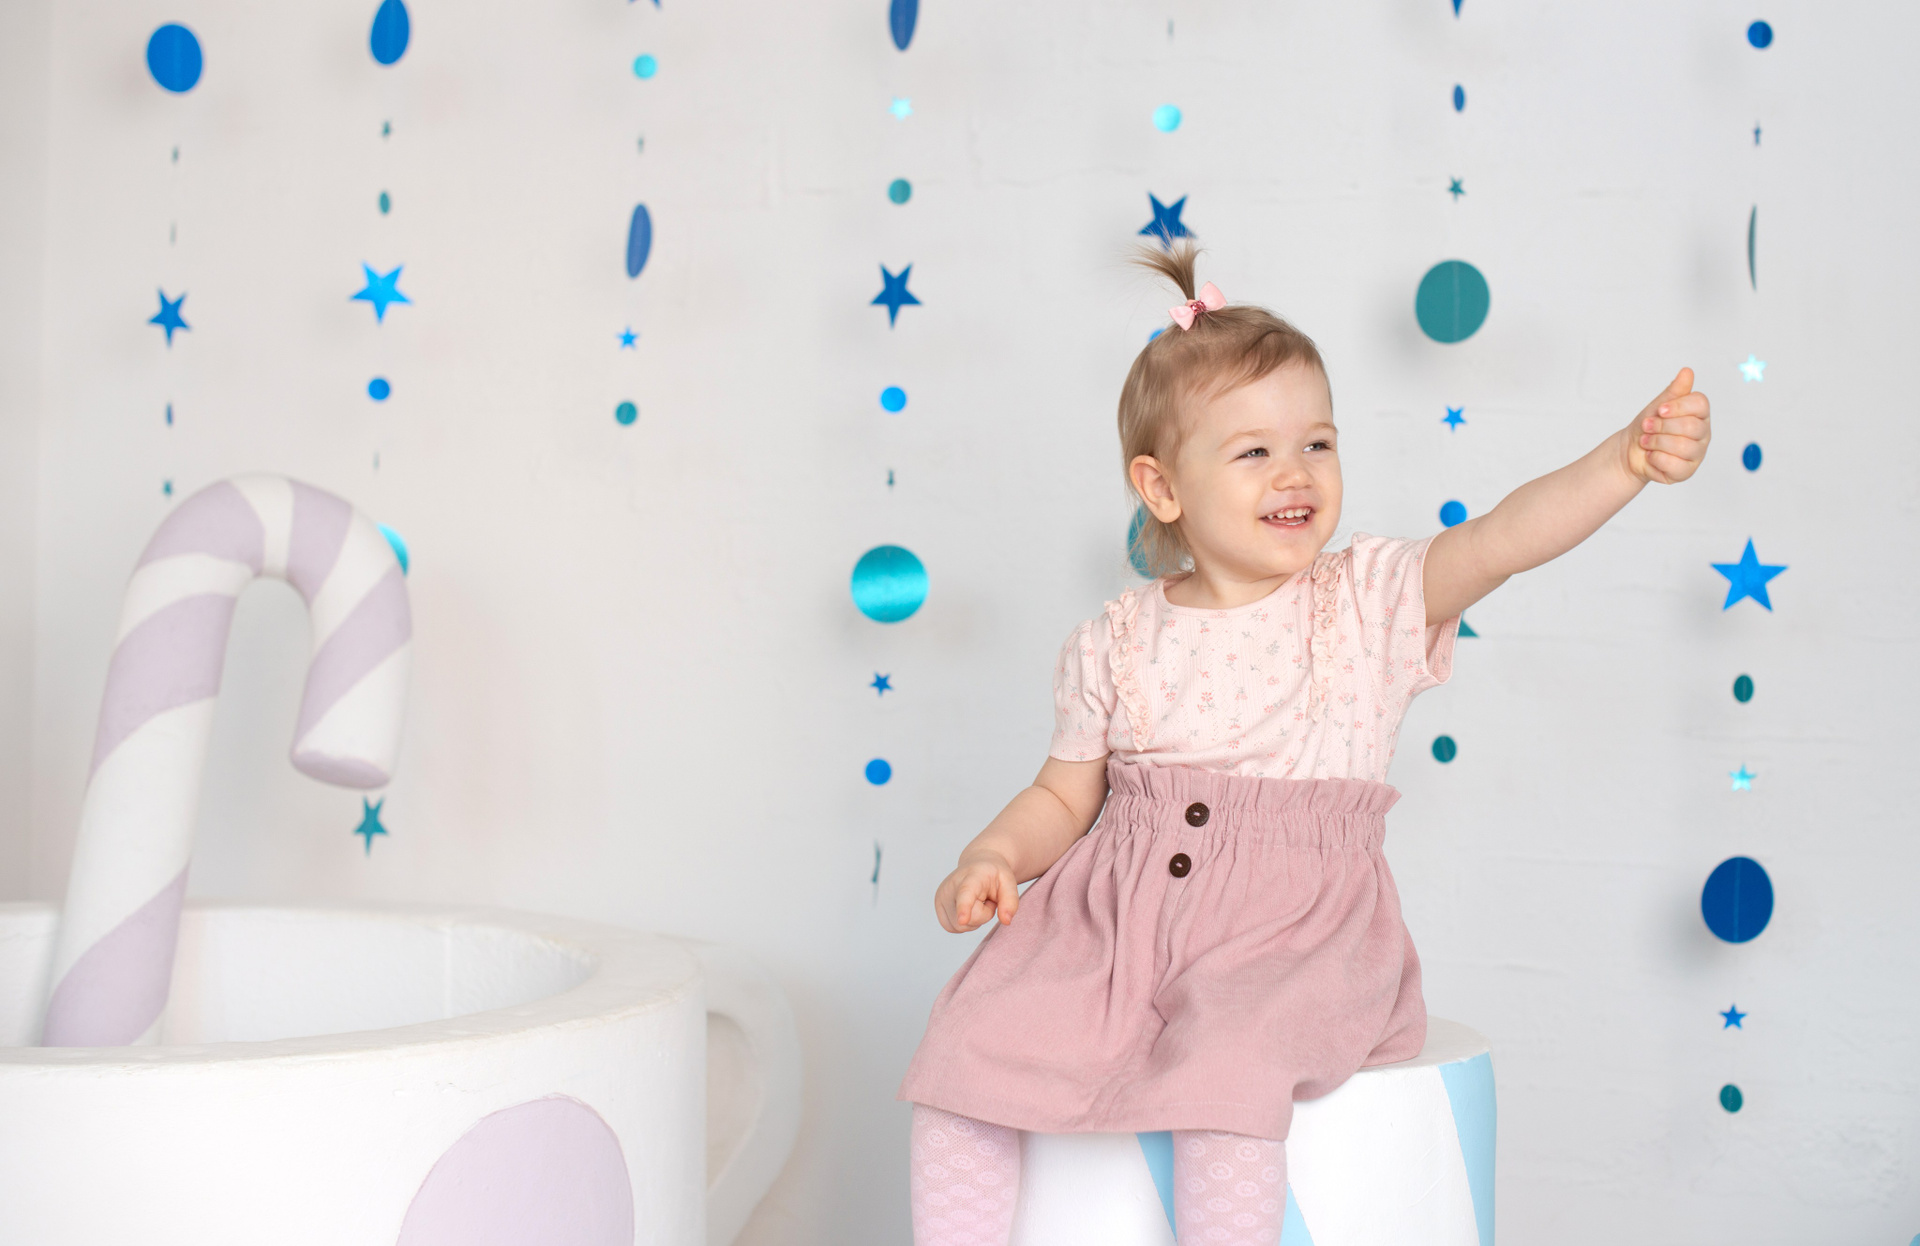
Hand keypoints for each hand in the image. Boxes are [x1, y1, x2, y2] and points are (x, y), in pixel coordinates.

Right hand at [935, 851, 1020, 932]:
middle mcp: (950, 885)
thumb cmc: (994, 874)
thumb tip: (1006, 921)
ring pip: (959, 926)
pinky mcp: (938, 906)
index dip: (964, 908)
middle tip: (987, 899)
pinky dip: (964, 922)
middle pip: (968, 918)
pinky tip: (968, 907)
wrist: (978, 864)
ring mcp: (941, 896)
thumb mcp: (1009, 882)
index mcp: (972, 876)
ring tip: (977, 901)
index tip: (962, 920)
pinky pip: (952, 927)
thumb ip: (1011, 901)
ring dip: (973, 919)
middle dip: (983, 915)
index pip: (966, 894)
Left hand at [1625, 368, 1710, 484]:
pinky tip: (1651, 456)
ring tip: (1646, 441)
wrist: (1630, 450)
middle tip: (1647, 426)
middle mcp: (1703, 434)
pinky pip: (1674, 464)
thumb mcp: (1658, 406)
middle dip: (1662, 426)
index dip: (1679, 406)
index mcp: (1699, 414)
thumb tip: (1687, 371)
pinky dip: (1656, 459)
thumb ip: (1674, 391)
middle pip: (1691, 426)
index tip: (1660, 409)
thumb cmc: (1648, 426)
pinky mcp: (1687, 471)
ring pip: (1682, 446)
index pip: (1701, 404)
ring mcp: (1697, 454)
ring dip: (1656, 442)